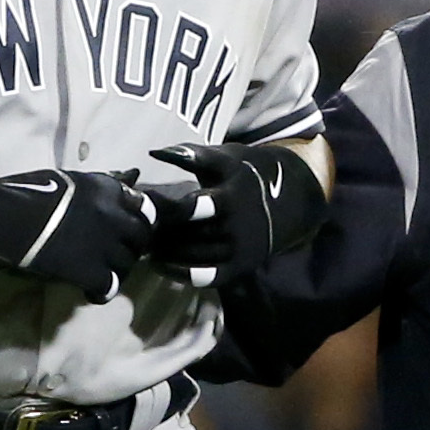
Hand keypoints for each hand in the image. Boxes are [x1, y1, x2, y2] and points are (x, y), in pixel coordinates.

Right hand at [0, 168, 159, 303]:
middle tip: (112, 259)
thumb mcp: (67, 179)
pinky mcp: (87, 269)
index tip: (124, 232)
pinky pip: (110, 286)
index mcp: (105, 188)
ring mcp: (102, 242)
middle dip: (130, 250)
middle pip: (141, 238)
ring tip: (98, 276)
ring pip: (129, 264)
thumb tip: (131, 175)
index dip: (137, 223)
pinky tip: (87, 291)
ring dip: (117, 272)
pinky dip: (100, 291)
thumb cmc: (20, 194)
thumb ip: (100, 184)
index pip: (145, 208)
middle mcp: (112, 212)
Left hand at [148, 140, 327, 289]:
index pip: (194, 207)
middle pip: (189, 233)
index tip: (143, 205)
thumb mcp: (226, 158)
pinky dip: (180, 273)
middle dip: (160, 230)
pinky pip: (206, 277)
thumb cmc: (246, 175)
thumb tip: (155, 152)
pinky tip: (160, 264)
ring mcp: (240, 248)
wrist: (291, 201)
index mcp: (233, 195)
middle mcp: (238, 225)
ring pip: (193, 255)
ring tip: (145, 241)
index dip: (165, 209)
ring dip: (165, 251)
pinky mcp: (240, 267)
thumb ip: (192, 155)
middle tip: (139, 225)